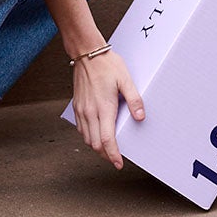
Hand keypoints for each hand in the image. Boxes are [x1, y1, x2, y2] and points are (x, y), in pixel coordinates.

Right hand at [71, 50, 144, 168]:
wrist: (87, 52)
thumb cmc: (107, 64)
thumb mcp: (125, 79)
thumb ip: (134, 99)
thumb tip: (140, 117)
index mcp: (103, 108)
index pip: (107, 140)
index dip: (113, 155)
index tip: (119, 163)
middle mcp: (89, 112)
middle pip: (95, 144)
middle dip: (105, 154)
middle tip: (115, 158)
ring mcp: (81, 109)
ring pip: (86, 138)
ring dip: (96, 146)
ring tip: (107, 148)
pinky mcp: (76, 105)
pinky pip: (80, 128)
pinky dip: (88, 136)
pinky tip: (95, 133)